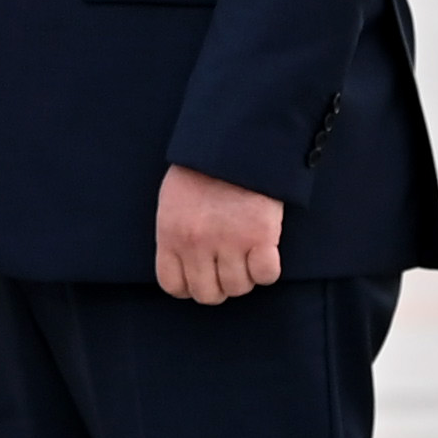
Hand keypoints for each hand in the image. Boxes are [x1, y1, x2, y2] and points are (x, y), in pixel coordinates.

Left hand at [155, 165, 282, 306]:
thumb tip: (183, 264)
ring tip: (247, 255)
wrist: (236, 142)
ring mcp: (229, 243)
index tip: (202, 276)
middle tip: (228, 267)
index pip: (174, 285)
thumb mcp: (173, 202)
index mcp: (170, 235)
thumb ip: (175, 235)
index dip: (189, 286)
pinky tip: (265, 252)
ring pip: (238, 287)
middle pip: (208, 294)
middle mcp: (197, 245)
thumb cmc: (202, 168)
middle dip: (219, 286)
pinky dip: (267, 269)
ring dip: (245, 276)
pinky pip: (266, 275)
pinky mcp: (260, 237)